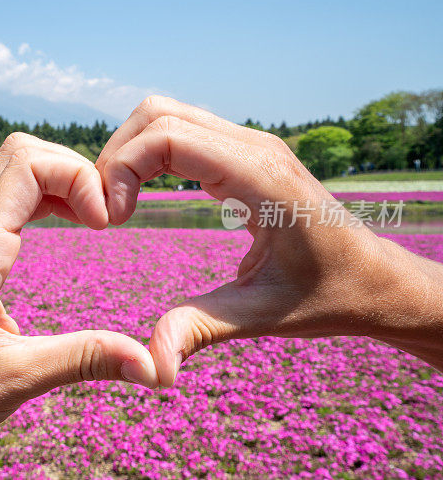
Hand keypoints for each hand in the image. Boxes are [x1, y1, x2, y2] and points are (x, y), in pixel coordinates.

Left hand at [0, 133, 158, 478]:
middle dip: (74, 169)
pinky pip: (8, 196)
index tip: (106, 224)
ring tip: (95, 219)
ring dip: (61, 180)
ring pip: (13, 169)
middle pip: (21, 152)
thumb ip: (86, 360)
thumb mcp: (18, 379)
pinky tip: (72, 224)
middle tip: (105, 216)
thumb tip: (155, 366)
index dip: (78, 177)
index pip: (27, 165)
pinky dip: (47, 195)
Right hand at [97, 95, 442, 386]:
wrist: (374, 278)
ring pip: (166, 116)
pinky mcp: (243, 153)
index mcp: (258, 176)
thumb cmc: (327, 295)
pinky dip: (148, 155)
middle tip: (106, 212)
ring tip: (117, 205)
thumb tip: (152, 365)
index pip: (166, 135)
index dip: (122, 169)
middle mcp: (253, 147)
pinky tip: (142, 196)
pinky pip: (181, 132)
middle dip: (116, 156)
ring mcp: (249, 144)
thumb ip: (200, 329)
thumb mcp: (261, 315)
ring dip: (129, 153)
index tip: (112, 221)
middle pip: (157, 114)